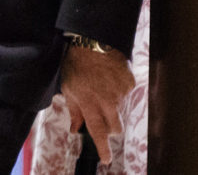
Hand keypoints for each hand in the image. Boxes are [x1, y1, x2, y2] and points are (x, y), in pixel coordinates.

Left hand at [60, 45, 134, 165]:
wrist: (94, 39)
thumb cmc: (77, 63)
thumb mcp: (68, 87)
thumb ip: (73, 110)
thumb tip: (75, 129)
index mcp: (89, 102)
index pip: (97, 130)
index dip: (103, 147)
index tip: (106, 158)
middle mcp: (106, 100)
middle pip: (115, 126)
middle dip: (111, 128)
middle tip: (104, 116)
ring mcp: (120, 91)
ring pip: (120, 109)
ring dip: (113, 105)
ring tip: (103, 86)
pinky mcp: (129, 82)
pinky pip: (127, 94)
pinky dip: (120, 90)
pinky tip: (111, 77)